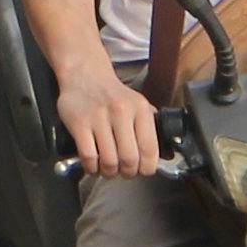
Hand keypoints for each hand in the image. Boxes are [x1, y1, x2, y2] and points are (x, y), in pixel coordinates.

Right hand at [53, 58, 160, 179]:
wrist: (85, 74)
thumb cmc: (112, 95)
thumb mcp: (138, 105)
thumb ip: (151, 128)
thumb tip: (166, 156)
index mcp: (140, 108)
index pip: (150, 149)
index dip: (147, 167)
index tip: (143, 170)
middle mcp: (121, 110)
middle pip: (129, 158)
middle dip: (128, 172)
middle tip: (124, 171)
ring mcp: (98, 116)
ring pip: (109, 161)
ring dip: (109, 172)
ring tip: (108, 168)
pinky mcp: (79, 122)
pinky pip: (89, 157)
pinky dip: (92, 167)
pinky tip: (93, 164)